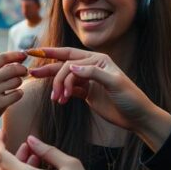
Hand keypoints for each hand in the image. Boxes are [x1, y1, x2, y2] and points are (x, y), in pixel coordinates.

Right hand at [0, 45, 26, 135]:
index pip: (2, 57)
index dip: (16, 55)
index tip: (24, 55)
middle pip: (12, 68)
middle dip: (22, 69)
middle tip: (24, 71)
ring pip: (16, 81)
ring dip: (19, 82)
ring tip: (14, 85)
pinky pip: (17, 94)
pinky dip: (18, 94)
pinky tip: (13, 95)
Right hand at [29, 47, 151, 131]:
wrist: (137, 117)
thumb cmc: (131, 97)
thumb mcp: (114, 83)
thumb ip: (93, 73)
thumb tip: (71, 66)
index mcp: (98, 59)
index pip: (71, 56)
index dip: (52, 53)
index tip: (35, 53)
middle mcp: (91, 67)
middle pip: (64, 65)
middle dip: (49, 70)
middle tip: (33, 74)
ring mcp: (88, 80)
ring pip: (65, 78)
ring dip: (56, 86)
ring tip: (54, 98)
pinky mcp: (86, 93)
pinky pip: (69, 90)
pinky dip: (62, 94)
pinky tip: (59, 100)